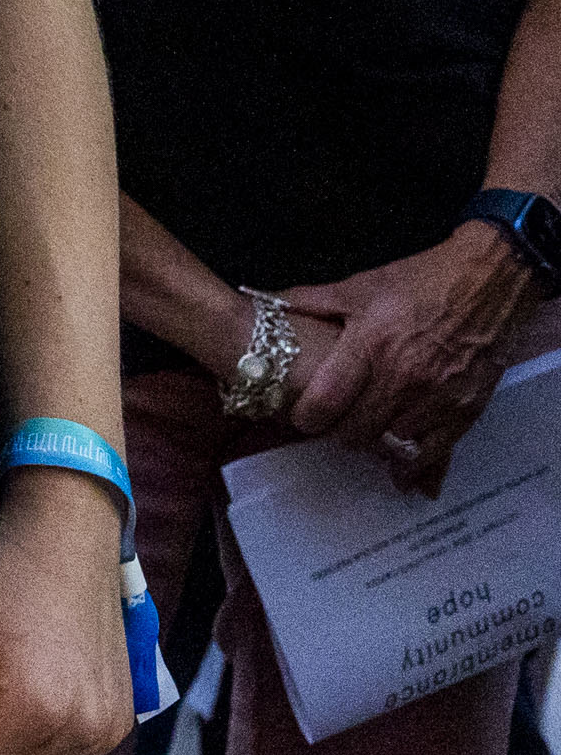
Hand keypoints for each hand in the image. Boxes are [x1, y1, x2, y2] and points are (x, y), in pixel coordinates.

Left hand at [284, 227, 538, 490]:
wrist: (487, 282)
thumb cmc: (419, 281)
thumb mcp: (361, 286)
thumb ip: (312, 301)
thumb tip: (268, 300)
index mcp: (369, 345)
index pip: (326, 400)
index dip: (306, 417)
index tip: (300, 418)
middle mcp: (401, 378)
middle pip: (356, 431)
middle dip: (338, 433)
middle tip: (334, 425)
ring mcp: (435, 398)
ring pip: (391, 446)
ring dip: (374, 446)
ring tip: (366, 436)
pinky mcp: (464, 411)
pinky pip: (432, 452)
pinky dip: (413, 464)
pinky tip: (401, 473)